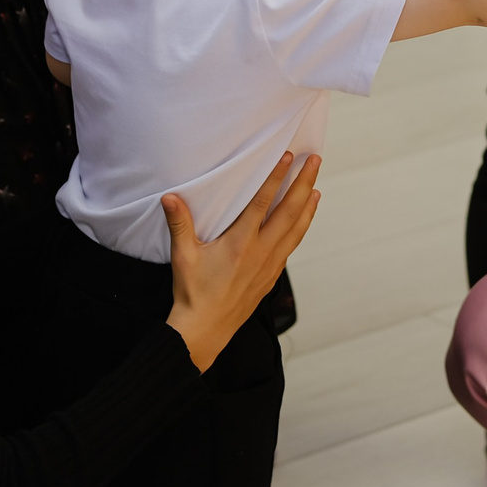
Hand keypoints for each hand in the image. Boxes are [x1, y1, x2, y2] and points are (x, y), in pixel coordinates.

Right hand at [163, 152, 321, 370]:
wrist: (206, 329)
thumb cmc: (193, 293)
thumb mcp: (183, 256)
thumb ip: (179, 223)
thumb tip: (170, 197)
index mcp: (240, 243)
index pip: (262, 203)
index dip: (276, 178)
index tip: (288, 157)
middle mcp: (260, 252)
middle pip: (289, 211)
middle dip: (304, 183)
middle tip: (315, 161)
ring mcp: (269, 265)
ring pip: (296, 230)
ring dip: (308, 207)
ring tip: (317, 187)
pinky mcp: (271, 276)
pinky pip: (291, 246)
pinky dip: (301, 229)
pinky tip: (303, 221)